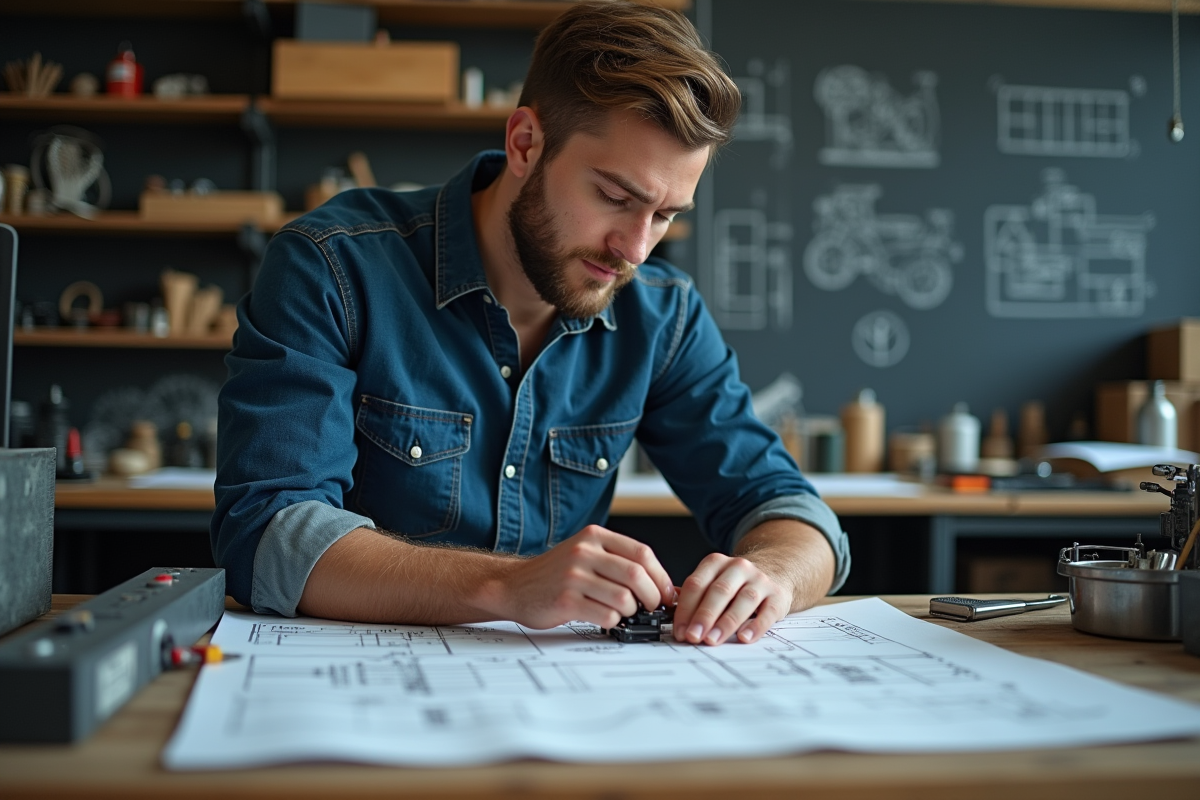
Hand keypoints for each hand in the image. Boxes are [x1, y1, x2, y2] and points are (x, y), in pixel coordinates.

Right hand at [501, 526, 673, 629]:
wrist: (514, 586)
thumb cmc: (555, 574)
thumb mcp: (585, 553)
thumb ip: (618, 561)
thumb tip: (663, 585)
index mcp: (594, 537)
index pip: (642, 554)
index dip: (661, 577)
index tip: (666, 593)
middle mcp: (584, 552)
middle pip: (636, 576)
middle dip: (652, 597)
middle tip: (651, 607)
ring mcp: (573, 576)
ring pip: (624, 599)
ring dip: (631, 612)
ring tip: (622, 612)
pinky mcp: (566, 601)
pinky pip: (606, 616)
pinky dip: (613, 622)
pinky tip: (604, 618)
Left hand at [673, 553, 790, 645]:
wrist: (774, 573)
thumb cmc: (735, 585)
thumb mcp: (713, 581)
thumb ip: (694, 595)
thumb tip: (672, 616)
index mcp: (716, 563)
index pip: (696, 584)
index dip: (685, 609)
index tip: (680, 631)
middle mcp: (738, 567)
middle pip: (718, 592)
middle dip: (704, 616)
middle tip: (693, 636)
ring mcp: (760, 580)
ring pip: (743, 601)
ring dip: (726, 622)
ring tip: (713, 640)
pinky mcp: (778, 596)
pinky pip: (767, 612)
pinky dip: (756, 626)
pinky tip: (744, 638)